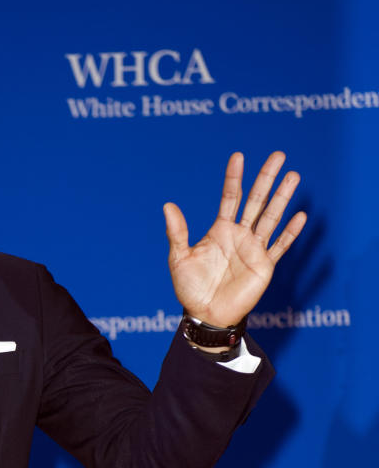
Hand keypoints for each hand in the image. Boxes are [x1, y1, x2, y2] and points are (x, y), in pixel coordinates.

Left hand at [164, 151, 305, 328]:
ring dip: (282, 198)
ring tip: (293, 176)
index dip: (234, 178)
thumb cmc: (190, 287)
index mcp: (220, 230)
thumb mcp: (179, 257)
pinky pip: (280, 246)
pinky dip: (290, 232)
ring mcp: (254, 249)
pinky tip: (299, 215)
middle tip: (278, 154)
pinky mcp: (264, 266)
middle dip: (266, 178)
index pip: (230, 197)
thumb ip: (177, 232)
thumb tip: (168, 205)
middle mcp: (239, 235)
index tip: (238, 157)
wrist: (205, 313)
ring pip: (271, 217)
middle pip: (256, 200)